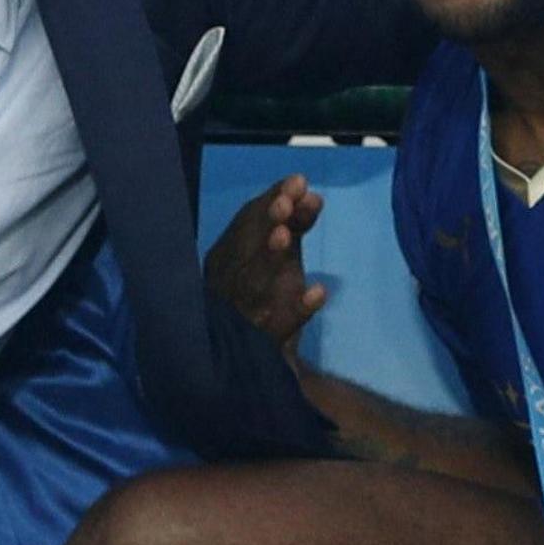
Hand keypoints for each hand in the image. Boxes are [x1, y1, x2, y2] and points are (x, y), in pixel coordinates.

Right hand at [207, 173, 331, 349]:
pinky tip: (318, 292)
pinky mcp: (263, 346)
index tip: (298, 181)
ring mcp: (243, 316)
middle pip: (244, 252)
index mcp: (225, 258)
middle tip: (287, 202)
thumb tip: (309, 193)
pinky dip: (298, 310)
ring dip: (269, 260)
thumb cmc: (265, 294)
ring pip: (253, 286)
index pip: (244, 224)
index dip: (269, 201)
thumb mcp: (278, 255)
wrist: (258, 363)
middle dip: (265, 224)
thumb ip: (293, 224)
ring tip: (286, 236)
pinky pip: (279, 330)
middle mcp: (228, 285)